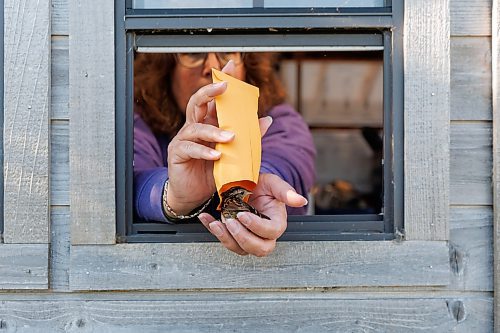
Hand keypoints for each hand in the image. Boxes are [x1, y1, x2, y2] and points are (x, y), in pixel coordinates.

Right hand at [166, 61, 272, 214]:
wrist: (194, 195)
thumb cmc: (213, 171)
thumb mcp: (235, 154)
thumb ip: (249, 138)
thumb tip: (267, 119)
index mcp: (208, 123)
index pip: (214, 98)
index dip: (221, 79)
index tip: (231, 63)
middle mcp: (194, 127)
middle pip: (197, 102)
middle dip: (210, 91)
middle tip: (224, 86)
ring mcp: (183, 139)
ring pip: (195, 127)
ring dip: (214, 131)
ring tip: (230, 138)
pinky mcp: (177, 154)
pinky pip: (189, 148)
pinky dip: (204, 151)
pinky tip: (216, 155)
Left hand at [198, 173, 307, 256]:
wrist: (243, 183)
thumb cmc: (260, 184)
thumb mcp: (272, 182)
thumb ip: (285, 191)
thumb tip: (301, 200)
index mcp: (276, 222)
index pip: (271, 232)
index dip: (257, 226)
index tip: (243, 214)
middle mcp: (264, 234)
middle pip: (260, 249)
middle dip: (244, 238)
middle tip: (231, 222)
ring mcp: (249, 237)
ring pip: (241, 250)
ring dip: (227, 238)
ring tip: (216, 223)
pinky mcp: (234, 237)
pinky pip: (225, 241)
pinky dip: (214, 231)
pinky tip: (207, 219)